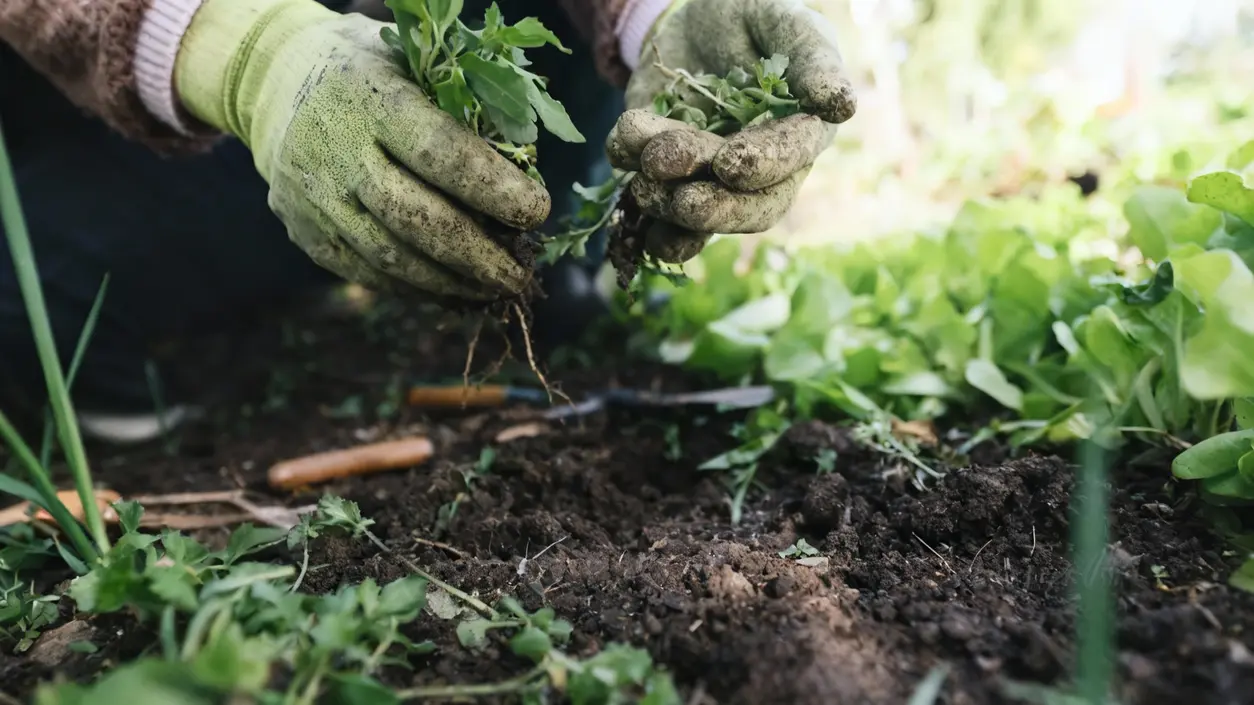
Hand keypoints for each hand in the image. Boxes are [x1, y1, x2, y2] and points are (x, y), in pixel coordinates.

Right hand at [175, 0, 548, 300]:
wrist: (273, 77)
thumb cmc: (369, 70)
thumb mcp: (412, 60)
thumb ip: (461, 106)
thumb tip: (525, 166)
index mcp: (372, 99)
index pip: (440, 153)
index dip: (493, 189)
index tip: (538, 211)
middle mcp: (336, 150)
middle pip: (416, 219)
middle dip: (477, 257)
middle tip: (520, 276)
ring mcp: (314, 196)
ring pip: (390, 258)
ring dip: (450, 283)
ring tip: (492, 290)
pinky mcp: (304, 230)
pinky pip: (365, 272)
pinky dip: (414, 288)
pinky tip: (450, 290)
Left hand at [607, 0, 855, 262]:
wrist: (689, 21)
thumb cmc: (752, 18)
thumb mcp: (783, 24)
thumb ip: (813, 60)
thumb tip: (841, 106)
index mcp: (798, 136)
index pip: (789, 165)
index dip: (763, 168)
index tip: (729, 163)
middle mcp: (758, 170)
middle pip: (746, 210)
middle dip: (713, 210)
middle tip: (683, 200)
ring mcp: (709, 180)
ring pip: (696, 217)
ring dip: (667, 205)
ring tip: (645, 169)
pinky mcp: (666, 180)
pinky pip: (651, 209)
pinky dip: (633, 197)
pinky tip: (623, 150)